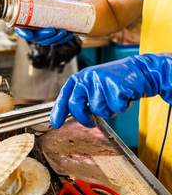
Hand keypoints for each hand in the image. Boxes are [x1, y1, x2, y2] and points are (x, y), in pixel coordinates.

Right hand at [14, 0, 74, 45]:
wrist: (62, 5)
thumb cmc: (50, 2)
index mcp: (27, 21)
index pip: (22, 30)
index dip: (24, 34)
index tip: (30, 35)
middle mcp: (34, 30)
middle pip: (36, 37)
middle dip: (44, 36)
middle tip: (53, 30)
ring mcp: (44, 35)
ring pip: (47, 41)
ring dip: (55, 38)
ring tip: (63, 31)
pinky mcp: (53, 37)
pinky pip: (57, 41)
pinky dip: (63, 39)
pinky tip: (70, 34)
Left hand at [51, 54, 171, 127]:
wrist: (140, 71)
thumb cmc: (115, 82)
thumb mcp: (94, 86)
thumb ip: (82, 98)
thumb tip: (70, 115)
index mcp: (79, 78)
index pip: (64, 96)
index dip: (58, 111)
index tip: (55, 124)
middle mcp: (86, 78)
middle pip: (75, 105)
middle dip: (83, 118)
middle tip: (90, 123)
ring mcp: (100, 81)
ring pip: (98, 110)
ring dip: (109, 110)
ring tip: (115, 98)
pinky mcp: (115, 87)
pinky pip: (115, 109)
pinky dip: (122, 107)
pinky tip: (124, 96)